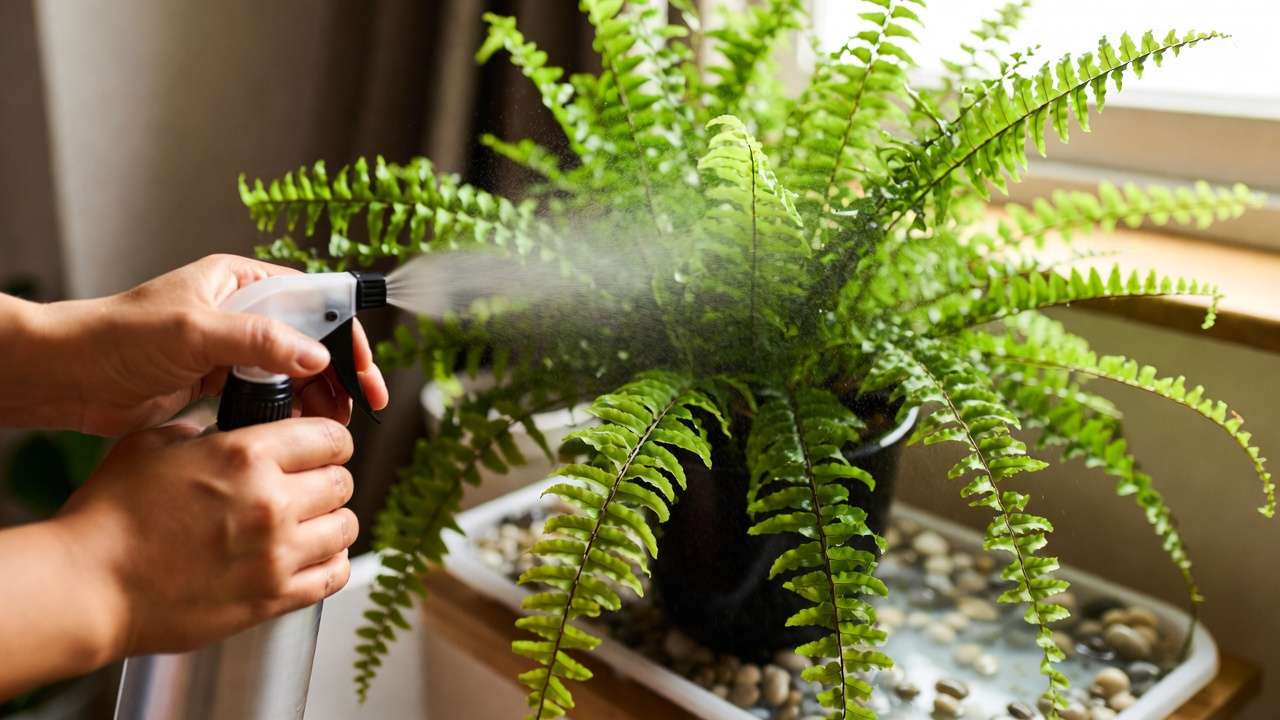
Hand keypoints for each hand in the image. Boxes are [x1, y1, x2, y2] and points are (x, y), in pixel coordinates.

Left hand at [25, 254, 388, 434]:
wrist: (66, 376)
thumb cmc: (117, 338)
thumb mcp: (194, 332)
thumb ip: (259, 340)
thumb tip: (317, 356)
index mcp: (241, 281)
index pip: (314, 300)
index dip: (346, 334)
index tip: (365, 369)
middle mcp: (242, 311)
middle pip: (312, 339)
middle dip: (339, 373)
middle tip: (360, 405)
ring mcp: (232, 349)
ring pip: (294, 371)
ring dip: (317, 396)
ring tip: (331, 425)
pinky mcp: (219, 382)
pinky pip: (269, 395)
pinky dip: (288, 412)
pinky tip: (298, 430)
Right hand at [53, 417, 357, 657]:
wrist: (88, 586)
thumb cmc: (109, 517)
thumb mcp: (153, 445)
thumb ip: (203, 432)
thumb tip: (229, 434)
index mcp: (246, 456)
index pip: (331, 437)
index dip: (329, 440)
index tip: (322, 448)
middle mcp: (271, 503)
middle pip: (343, 481)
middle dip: (328, 479)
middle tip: (309, 486)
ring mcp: (276, 555)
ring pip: (346, 527)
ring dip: (332, 521)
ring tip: (310, 522)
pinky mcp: (272, 598)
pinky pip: (335, 575)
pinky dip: (332, 562)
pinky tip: (313, 556)